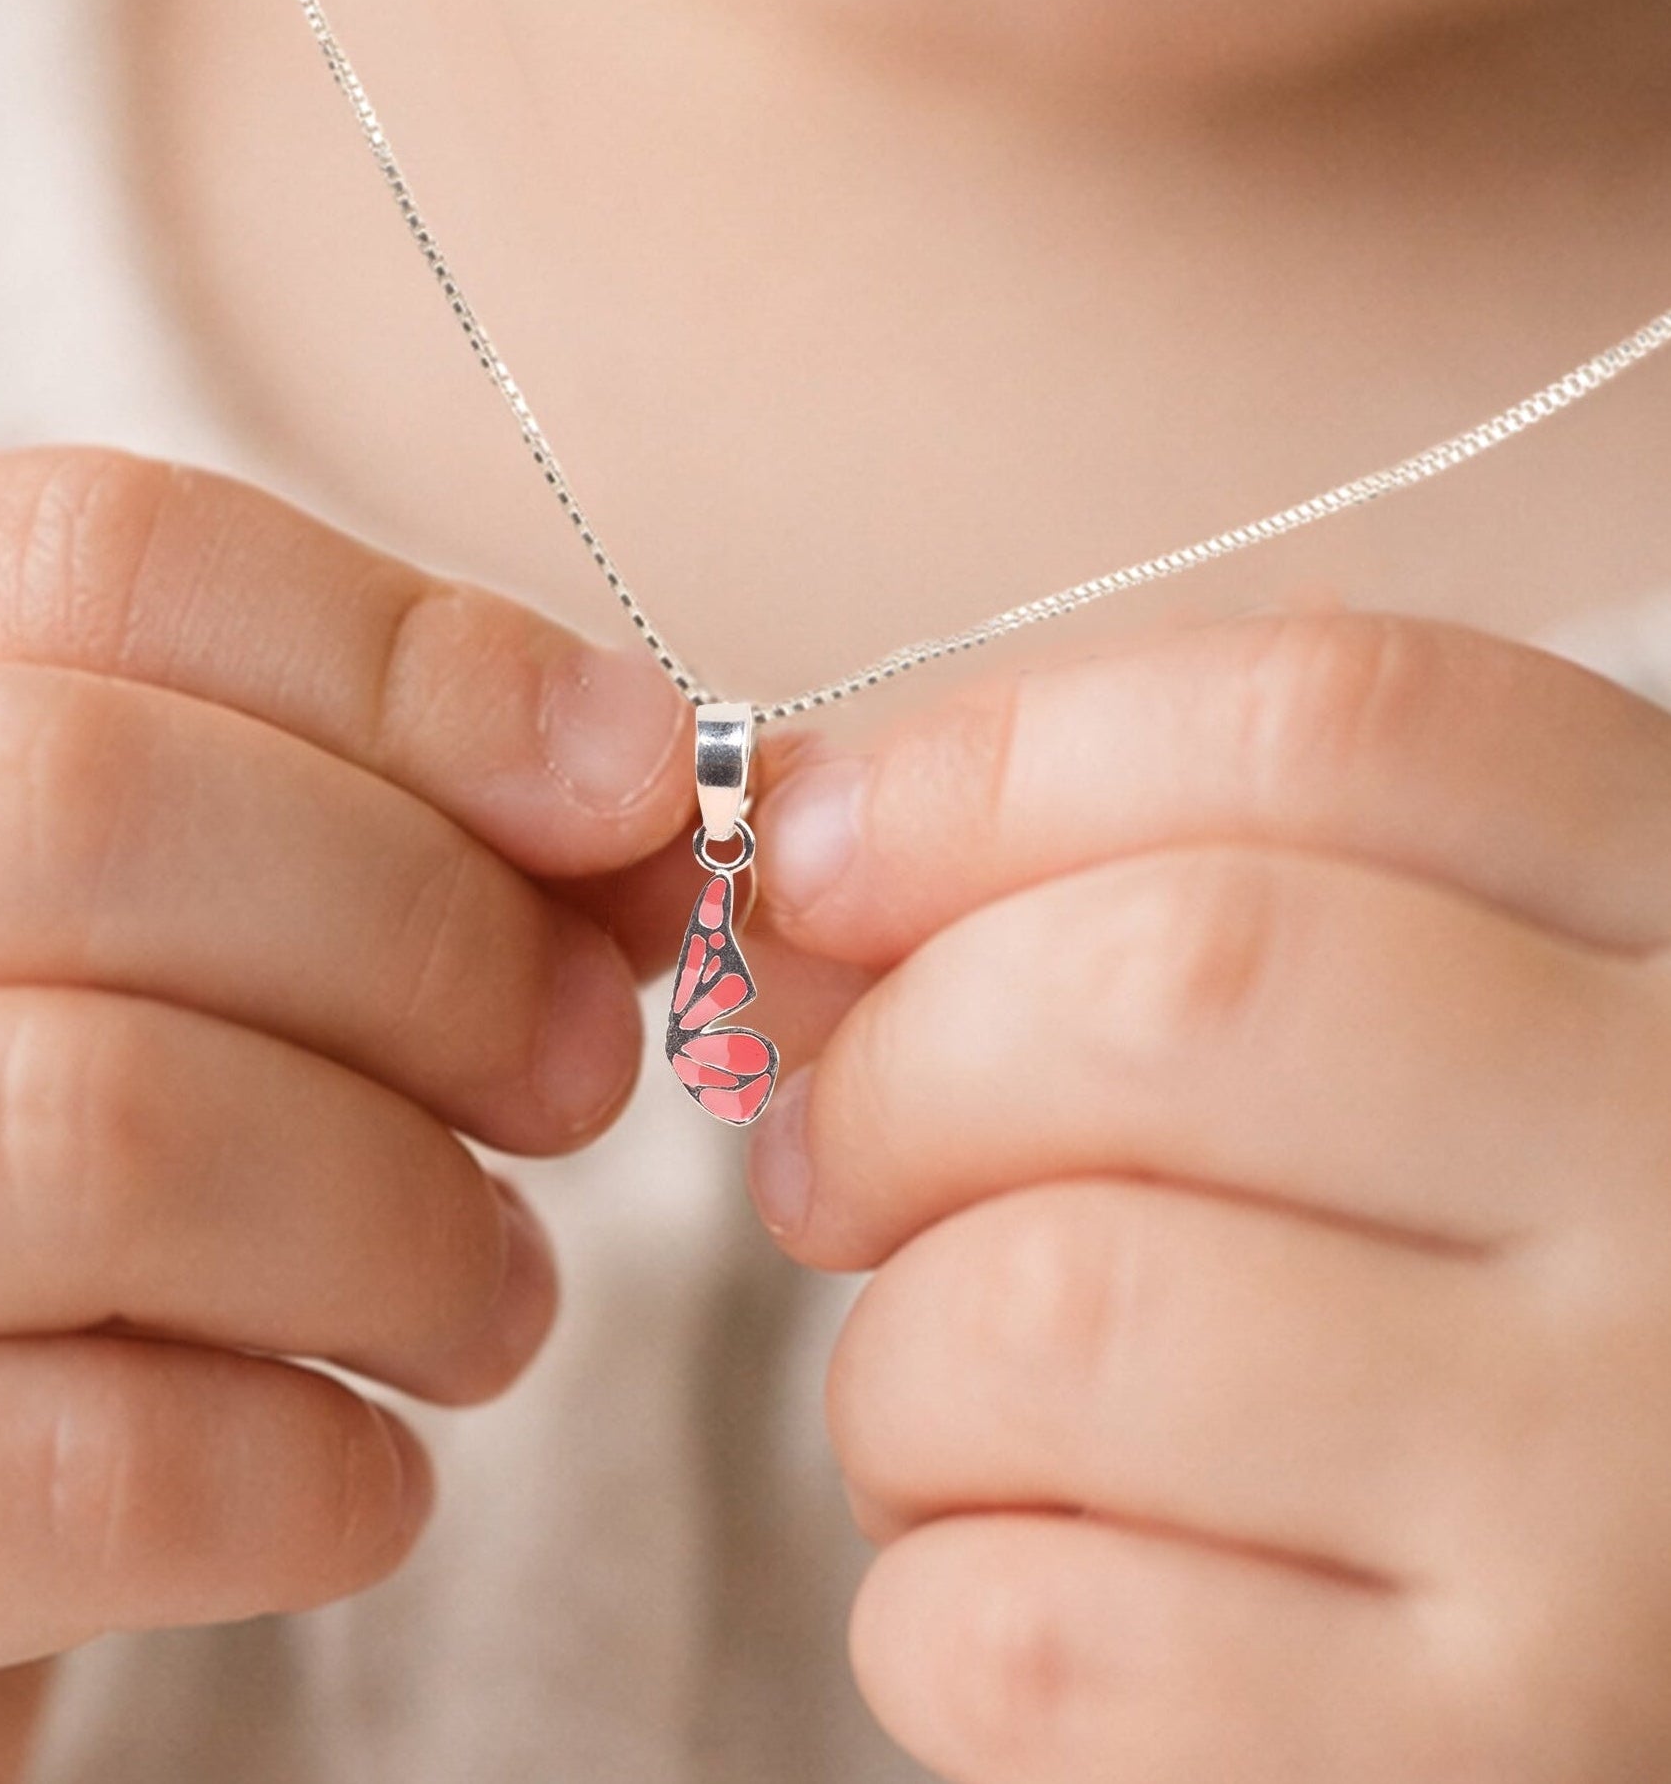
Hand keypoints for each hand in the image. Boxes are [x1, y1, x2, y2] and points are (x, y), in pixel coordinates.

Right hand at [0, 448, 688, 1780]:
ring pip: (88, 1126)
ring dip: (400, 1223)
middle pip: (72, 803)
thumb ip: (406, 839)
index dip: (405, 656)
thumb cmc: (60, 1223)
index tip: (634, 777)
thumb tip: (638, 780)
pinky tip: (368, 1478)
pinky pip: (65, 1472)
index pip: (77, 559)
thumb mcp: (208, 976)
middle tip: (583, 1072)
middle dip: (429, 938)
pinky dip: (306, 1475)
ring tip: (490, 1299)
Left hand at [749, 612, 1670, 1782]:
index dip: (1004, 765)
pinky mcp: (1482, 1761)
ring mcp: (1608, 1497)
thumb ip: (1164, 892)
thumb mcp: (1408, 1027)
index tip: (819, 846)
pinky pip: (1037, 1630)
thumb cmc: (1462, 1284)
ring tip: (936, 1392)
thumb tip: (822, 845)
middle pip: (1166, 987)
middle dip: (900, 1064)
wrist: (1637, 1609)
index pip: (1333, 727)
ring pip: (1053, 1315)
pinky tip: (1011, 1565)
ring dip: (892, 1360)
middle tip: (826, 1156)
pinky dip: (932, 1582)